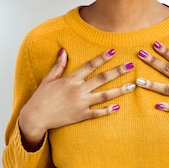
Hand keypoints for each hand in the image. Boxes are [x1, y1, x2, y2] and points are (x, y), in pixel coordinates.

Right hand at [18, 48, 135, 149]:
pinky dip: (107, 110)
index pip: (90, 65)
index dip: (102, 57)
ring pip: (104, 96)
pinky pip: (97, 113)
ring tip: (132, 86)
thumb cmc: (41, 97)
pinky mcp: (81, 116)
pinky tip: (118, 107)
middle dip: (118, 71)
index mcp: (71, 79)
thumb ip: (58, 65)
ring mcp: (81, 104)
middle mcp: (78, 90)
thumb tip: (64, 51)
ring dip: (119, 90)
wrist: (35, 117)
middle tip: (131, 66)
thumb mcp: (49, 79)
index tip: (114, 51)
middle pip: (102, 79)